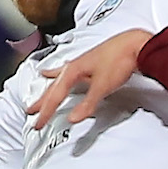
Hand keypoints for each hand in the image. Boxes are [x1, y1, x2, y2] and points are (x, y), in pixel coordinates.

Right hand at [29, 29, 152, 127]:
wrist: (137, 45)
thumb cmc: (120, 59)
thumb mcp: (102, 87)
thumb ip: (87, 104)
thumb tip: (73, 118)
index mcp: (73, 71)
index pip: (55, 96)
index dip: (46, 111)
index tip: (38, 123)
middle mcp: (75, 66)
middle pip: (54, 85)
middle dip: (42, 99)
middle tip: (30, 109)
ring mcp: (84, 63)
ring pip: (61, 76)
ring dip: (51, 82)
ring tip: (42, 79)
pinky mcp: (93, 63)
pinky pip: (72, 69)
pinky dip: (66, 71)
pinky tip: (67, 68)